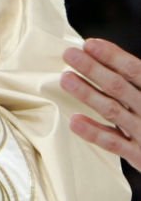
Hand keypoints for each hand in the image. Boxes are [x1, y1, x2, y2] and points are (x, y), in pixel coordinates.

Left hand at [61, 38, 140, 171]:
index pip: (134, 70)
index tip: (89, 45)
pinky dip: (94, 132)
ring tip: (66, 79)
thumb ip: (133, 80)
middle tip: (69, 54)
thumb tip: (100, 52)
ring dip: (87, 94)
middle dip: (93, 69)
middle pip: (118, 87)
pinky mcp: (138, 155)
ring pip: (112, 111)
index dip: (112, 56)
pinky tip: (75, 121)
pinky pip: (113, 143)